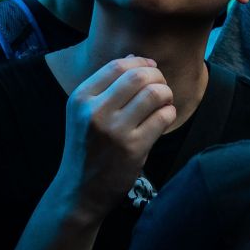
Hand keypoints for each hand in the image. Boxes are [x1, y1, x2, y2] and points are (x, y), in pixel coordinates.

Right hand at [53, 57, 177, 220]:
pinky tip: (164, 117)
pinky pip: (162, 117)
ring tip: (164, 102)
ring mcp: (114, 131)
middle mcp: (95, 111)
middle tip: (161, 86)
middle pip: (138, 76)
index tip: (151, 68)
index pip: (117, 66)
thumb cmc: (86, 148)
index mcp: (80, 98)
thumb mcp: (83, 114)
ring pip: (153, 94)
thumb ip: (105, 86)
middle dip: (157, 76)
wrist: (79, 192)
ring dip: (166, 94)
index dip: (140, 62)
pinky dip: (169, 113)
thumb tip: (135, 58)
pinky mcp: (133, 148)